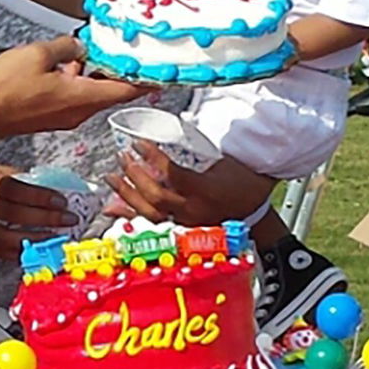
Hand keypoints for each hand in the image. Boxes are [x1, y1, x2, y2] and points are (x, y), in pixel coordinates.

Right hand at [0, 36, 146, 140]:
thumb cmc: (6, 90)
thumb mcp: (38, 54)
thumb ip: (65, 47)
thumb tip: (76, 46)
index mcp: (82, 97)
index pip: (125, 90)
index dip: (145, 80)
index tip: (160, 74)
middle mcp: (78, 112)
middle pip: (110, 92)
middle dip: (118, 73)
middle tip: (126, 54)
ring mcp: (64, 117)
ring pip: (91, 95)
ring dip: (94, 76)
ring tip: (92, 53)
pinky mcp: (51, 117)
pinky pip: (74, 98)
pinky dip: (78, 82)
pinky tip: (67, 66)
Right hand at [0, 163, 74, 260]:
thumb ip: (16, 179)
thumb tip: (46, 190)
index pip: (17, 189)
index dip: (41, 196)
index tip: (62, 201)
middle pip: (16, 214)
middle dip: (46, 218)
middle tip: (68, 220)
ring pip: (9, 238)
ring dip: (37, 240)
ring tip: (57, 239)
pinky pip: (1, 252)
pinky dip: (21, 253)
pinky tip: (37, 253)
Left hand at [103, 142, 274, 225]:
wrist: (257, 213)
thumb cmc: (243, 182)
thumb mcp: (225, 162)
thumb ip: (197, 154)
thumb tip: (167, 138)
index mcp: (207, 191)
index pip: (173, 175)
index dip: (153, 159)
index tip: (139, 143)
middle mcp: (194, 211)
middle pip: (156, 197)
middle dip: (135, 176)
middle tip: (123, 156)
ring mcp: (186, 224)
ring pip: (149, 213)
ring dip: (127, 195)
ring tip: (112, 176)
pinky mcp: (181, 230)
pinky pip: (150, 224)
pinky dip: (128, 216)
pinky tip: (111, 207)